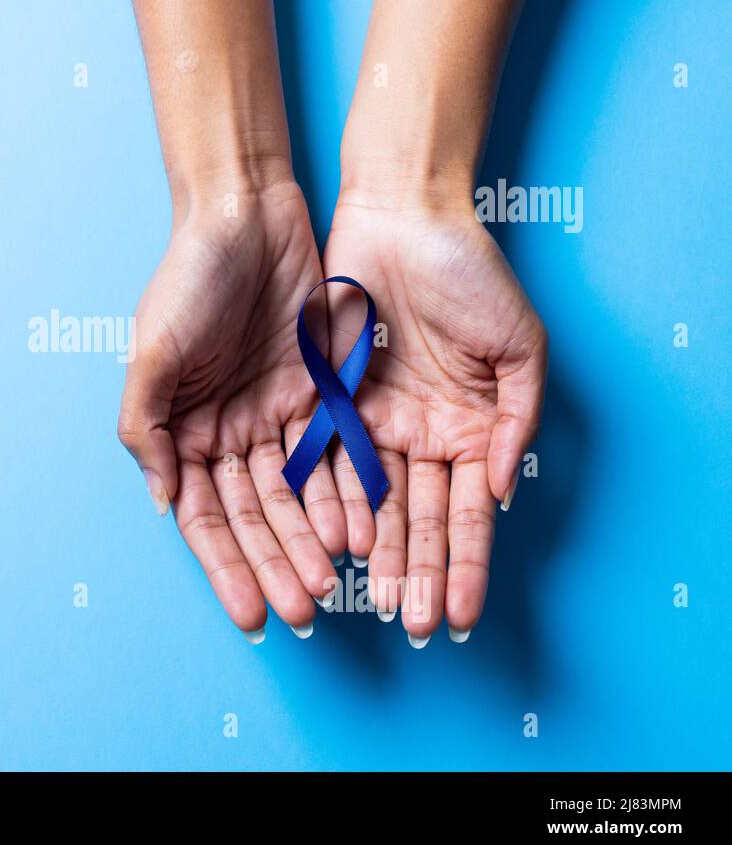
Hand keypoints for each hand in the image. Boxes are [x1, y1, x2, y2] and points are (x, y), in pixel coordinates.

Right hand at [118, 181, 347, 638]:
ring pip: (299, 494)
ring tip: (336, 585)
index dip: (227, 566)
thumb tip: (163, 501)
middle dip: (277, 565)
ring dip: (313, 541)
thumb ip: (147, 427)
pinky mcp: (322, 392)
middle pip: (256, 516)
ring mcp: (277, 415)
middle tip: (304, 612)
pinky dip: (346, 492)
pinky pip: (337, 453)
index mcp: (184, 430)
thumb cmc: (188, 278)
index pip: (207, 515)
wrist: (246, 214)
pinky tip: (361, 531)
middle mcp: (231, 432)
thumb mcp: (152, 350)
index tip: (250, 614)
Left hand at [321, 196, 547, 643]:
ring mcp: (370, 423)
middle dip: (416, 574)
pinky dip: (329, 502)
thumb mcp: (519, 346)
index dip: (465, 566)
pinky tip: (335, 544)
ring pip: (368, 503)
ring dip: (372, 555)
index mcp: (467, 431)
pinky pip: (325, 460)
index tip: (461, 615)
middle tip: (413, 626)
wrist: (403, 219)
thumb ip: (516, 421)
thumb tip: (501, 492)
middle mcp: (416, 437)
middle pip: (415, 520)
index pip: (465, 514)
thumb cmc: (470, 275)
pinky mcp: (326, 401)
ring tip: (369, 602)